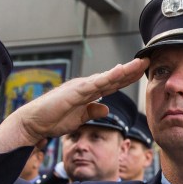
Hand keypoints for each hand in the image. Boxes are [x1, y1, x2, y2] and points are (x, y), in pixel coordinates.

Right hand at [0, 58, 148, 152]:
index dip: (128, 78)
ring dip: (125, 70)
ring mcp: (82, 87)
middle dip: (131, 70)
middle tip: (148, 60)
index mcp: (89, 92)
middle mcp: (87, 86)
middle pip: (114, 77)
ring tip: (140, 63)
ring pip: (108, 77)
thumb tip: (106, 107)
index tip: (143, 72)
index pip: (113, 83)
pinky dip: (109, 76)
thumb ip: (93, 110)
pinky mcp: (76, 91)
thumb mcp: (80, 117)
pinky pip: (96, 83)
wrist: (34, 122)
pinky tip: (121, 71)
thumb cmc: (53, 119)